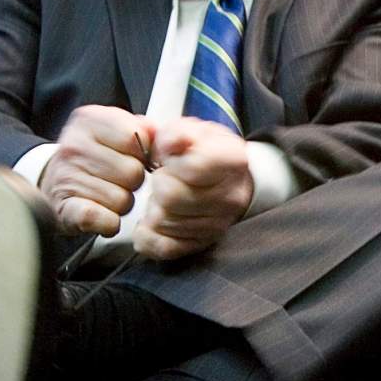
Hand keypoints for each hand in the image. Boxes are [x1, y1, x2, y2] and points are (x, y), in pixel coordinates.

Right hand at [39, 105, 154, 236]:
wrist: (52, 183)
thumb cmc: (91, 157)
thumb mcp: (112, 131)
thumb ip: (140, 128)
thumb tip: (159, 133)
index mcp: (89, 121)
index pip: (136, 137)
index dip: (143, 153)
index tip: (133, 157)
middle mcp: (75, 146)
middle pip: (134, 172)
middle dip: (133, 182)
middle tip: (118, 180)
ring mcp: (68, 178)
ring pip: (124, 200)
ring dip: (122, 204)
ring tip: (107, 196)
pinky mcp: (67, 211)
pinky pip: (106, 220)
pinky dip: (110, 223)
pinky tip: (103, 215)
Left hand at [134, 118, 253, 260]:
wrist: (228, 180)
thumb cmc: (205, 154)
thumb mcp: (193, 132)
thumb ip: (175, 133)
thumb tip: (163, 142)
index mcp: (232, 161)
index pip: (193, 168)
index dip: (170, 162)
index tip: (171, 160)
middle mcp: (231, 197)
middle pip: (171, 197)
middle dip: (158, 185)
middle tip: (163, 179)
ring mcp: (217, 226)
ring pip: (163, 222)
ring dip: (154, 208)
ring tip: (163, 198)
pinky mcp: (200, 246)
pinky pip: (162, 248)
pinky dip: (147, 235)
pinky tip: (150, 222)